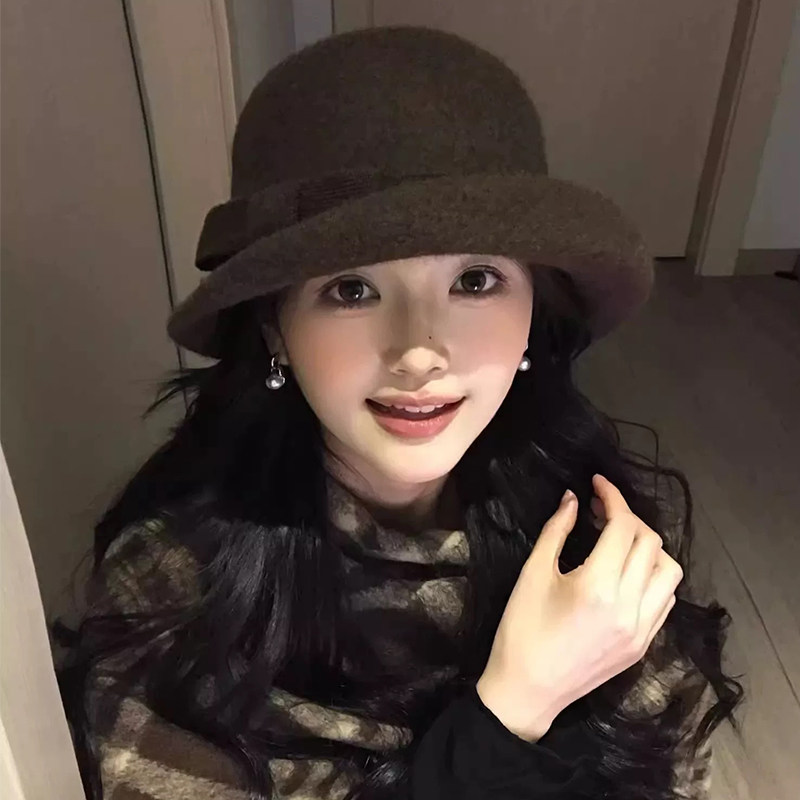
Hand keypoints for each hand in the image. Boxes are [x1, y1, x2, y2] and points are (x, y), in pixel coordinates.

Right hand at [476, 474, 682, 741]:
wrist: (527, 690)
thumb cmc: (521, 629)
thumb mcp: (532, 574)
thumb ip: (556, 530)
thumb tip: (573, 498)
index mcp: (598, 586)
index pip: (623, 526)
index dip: (612, 497)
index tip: (596, 483)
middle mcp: (629, 606)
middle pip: (650, 543)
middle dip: (627, 517)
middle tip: (599, 510)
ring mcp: (642, 629)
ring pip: (669, 570)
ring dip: (648, 546)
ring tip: (619, 540)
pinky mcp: (644, 644)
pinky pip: (665, 599)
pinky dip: (654, 575)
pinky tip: (628, 571)